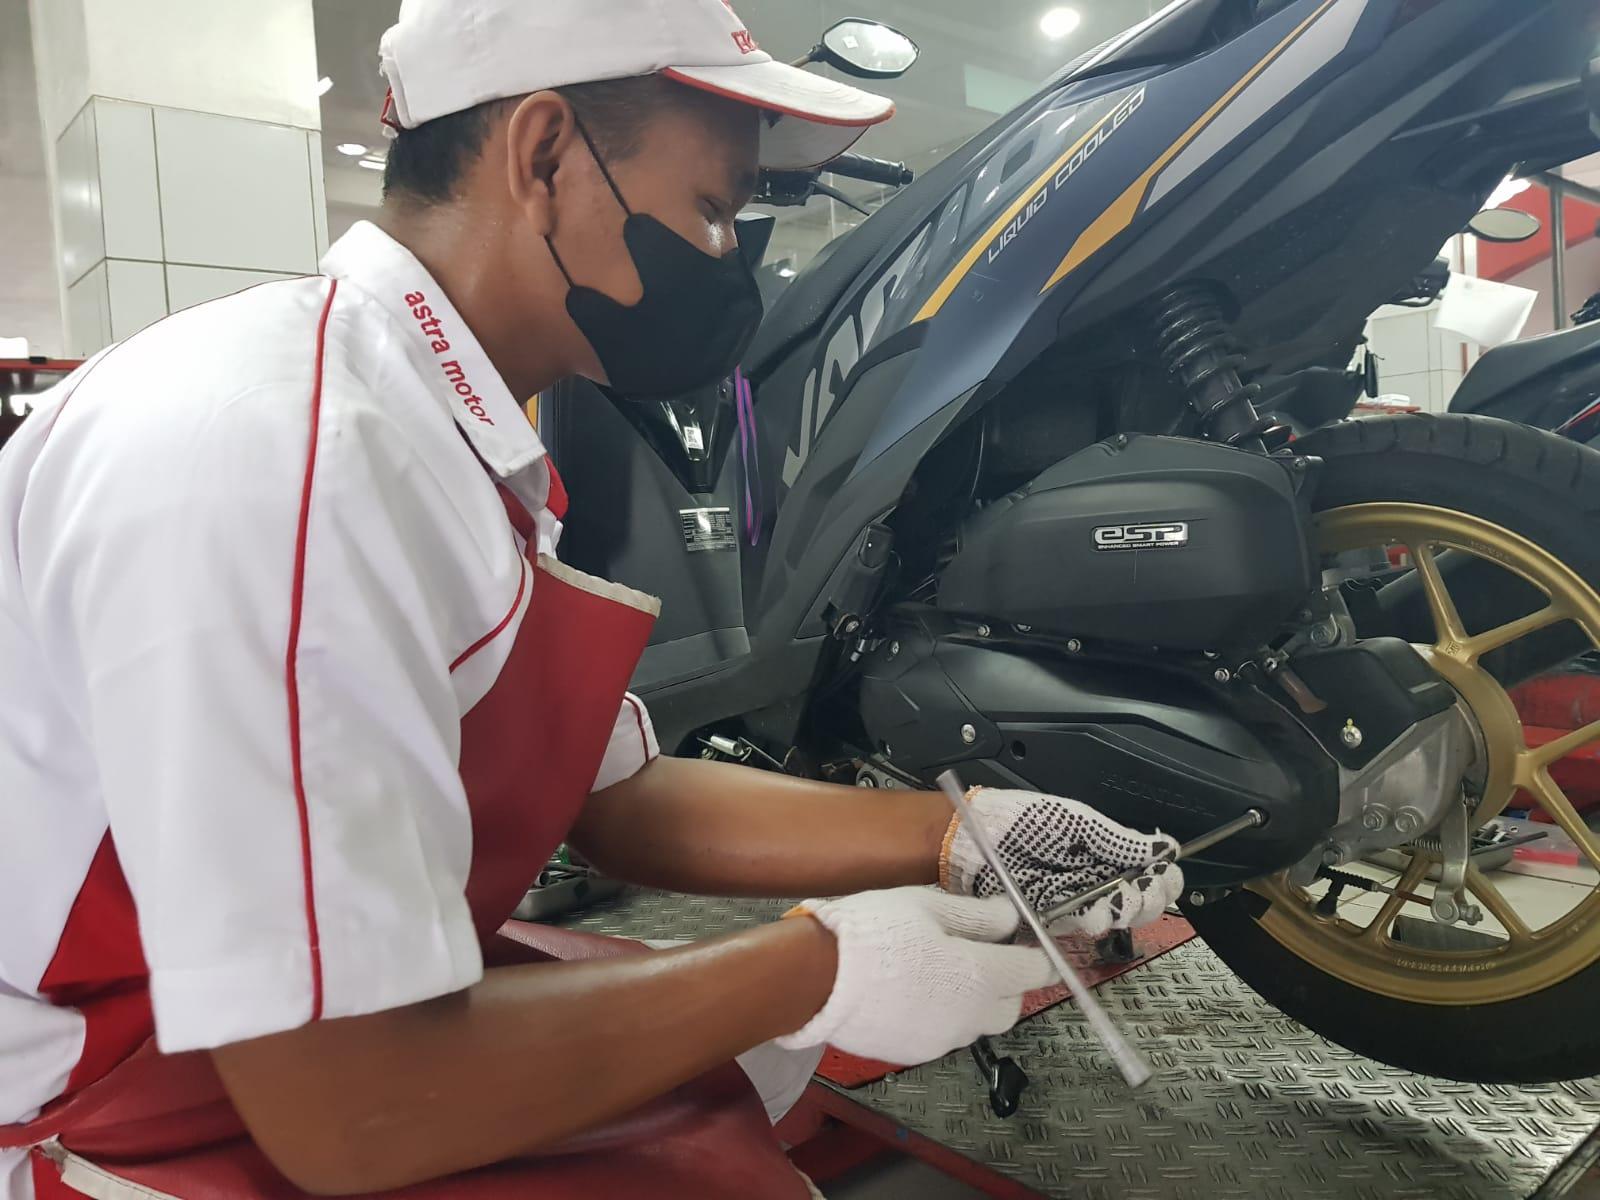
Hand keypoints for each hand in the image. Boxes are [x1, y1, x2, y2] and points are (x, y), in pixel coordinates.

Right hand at [775, 888, 1053, 1065]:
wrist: (816, 980)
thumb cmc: (874, 932)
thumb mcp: (926, 906)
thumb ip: (976, 915)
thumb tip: (1009, 917)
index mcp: (980, 977)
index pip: (1032, 971)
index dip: (1034, 954)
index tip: (1027, 943)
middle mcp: (969, 1018)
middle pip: (1009, 1007)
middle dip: (1005, 984)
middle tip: (980, 954)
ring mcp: (940, 1042)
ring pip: (975, 1024)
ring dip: (971, 1002)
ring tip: (938, 972)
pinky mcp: (912, 1054)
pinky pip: (942, 1034)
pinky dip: (939, 1015)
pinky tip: (911, 992)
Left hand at [940, 789, 1182, 936]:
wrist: (977, 840)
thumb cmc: (1025, 822)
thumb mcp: (1077, 822)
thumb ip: (1120, 839)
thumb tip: (1166, 848)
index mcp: (1109, 851)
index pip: (1154, 872)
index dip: (1164, 878)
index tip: (1162, 876)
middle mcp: (1099, 878)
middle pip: (1143, 901)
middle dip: (1147, 898)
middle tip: (1140, 890)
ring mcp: (1079, 900)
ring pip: (1118, 918)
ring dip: (1122, 911)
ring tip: (1114, 902)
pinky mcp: (1056, 919)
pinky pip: (1084, 927)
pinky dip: (1093, 922)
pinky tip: (1093, 915)